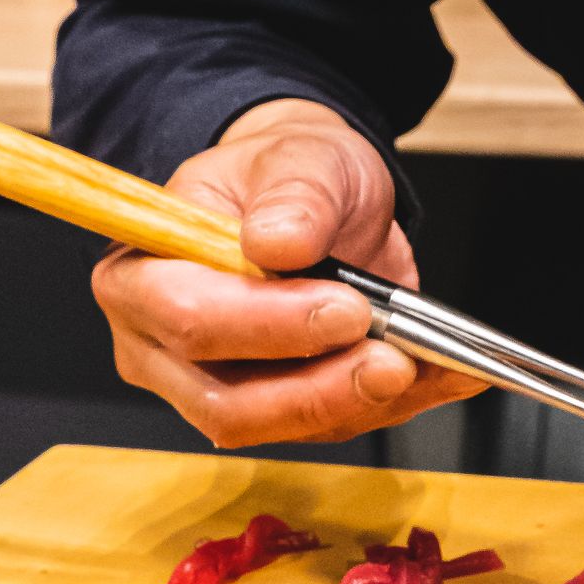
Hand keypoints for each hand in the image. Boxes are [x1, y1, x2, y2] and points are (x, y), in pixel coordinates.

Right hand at [91, 99, 480, 446]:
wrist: (316, 197)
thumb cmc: (287, 173)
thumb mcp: (299, 157)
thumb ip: (292, 195)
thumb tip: (280, 242)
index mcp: (142, 273)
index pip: (189, 319)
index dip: (268, 324)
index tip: (347, 307)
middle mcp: (162, 348)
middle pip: (229, 402)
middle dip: (320, 388)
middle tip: (395, 358)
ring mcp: (213, 388)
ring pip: (281, 427)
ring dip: (362, 403)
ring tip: (430, 364)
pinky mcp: (273, 409)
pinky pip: (328, 425)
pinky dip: (390, 404)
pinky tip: (440, 374)